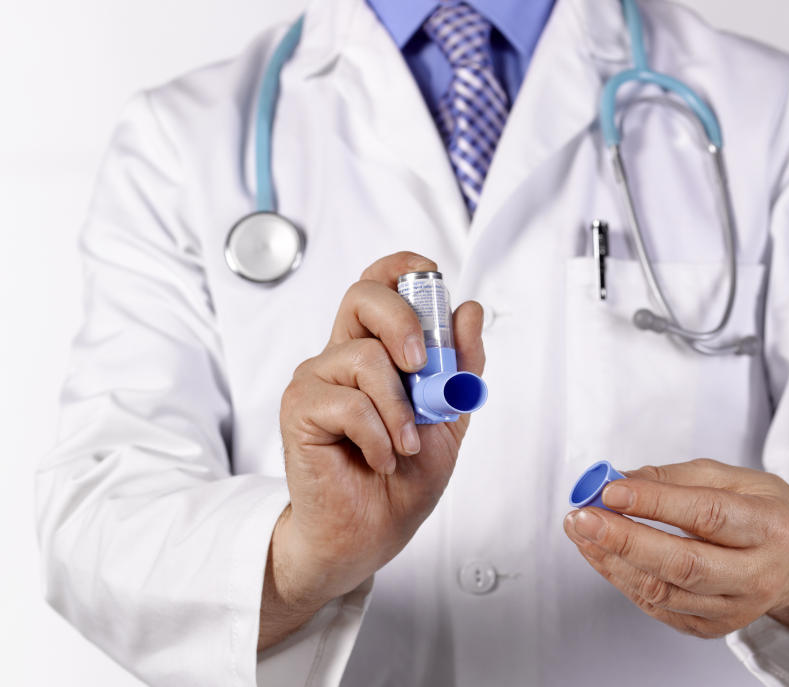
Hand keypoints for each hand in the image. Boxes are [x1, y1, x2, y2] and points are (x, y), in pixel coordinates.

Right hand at [260, 252, 484, 648]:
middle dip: (404, 321)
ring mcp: (317, 379)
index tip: (431, 275)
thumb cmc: (405, 476)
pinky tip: (380, 458)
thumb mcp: (449, 416)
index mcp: (376, 349)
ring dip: (400, 409)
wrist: (373, 532)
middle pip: (362, 296)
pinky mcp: (299, 409)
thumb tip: (468, 310)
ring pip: (365, 358)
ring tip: (406, 444)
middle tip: (422, 365)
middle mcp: (342, 355)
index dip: (402, 268)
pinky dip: (378, 436)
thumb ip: (461, 367)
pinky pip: (348, 404)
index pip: (379, 285)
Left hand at [564, 458, 788, 637]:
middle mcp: (758, 574)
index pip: (707, 515)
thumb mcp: (730, 477)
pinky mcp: (712, 627)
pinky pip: (659, 607)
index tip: (611, 490)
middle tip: (582, 518)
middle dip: (624, 540)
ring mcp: (736, 608)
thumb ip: (673, 478)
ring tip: (581, 531)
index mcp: (770, 526)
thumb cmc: (760, 510)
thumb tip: (617, 480)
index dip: (655, 503)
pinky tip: (600, 554)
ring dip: (613, 561)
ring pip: (665, 592)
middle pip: (684, 564)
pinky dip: (622, 579)